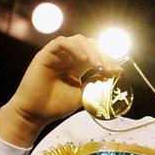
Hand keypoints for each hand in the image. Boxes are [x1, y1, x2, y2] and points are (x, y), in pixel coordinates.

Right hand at [0, 35, 121, 145]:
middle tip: (111, 68)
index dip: (109, 59)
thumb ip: (96, 82)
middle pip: (90, 45)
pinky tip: (83, 59)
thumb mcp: (84, 94)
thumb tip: (113, 73)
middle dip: (104, 54)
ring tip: (98, 64)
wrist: (35, 114)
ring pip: (78, 41)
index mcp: (77, 67)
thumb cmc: (56, 105)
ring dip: (92, 50)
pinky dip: (75, 47)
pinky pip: (61, 42)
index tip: (118, 71)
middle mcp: (68, 58)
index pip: (97, 55)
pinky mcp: (45, 55)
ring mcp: (57, 55)